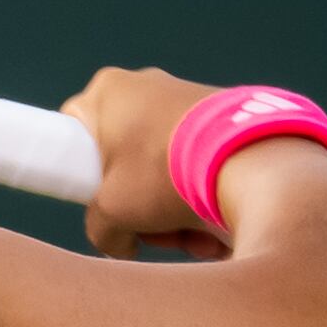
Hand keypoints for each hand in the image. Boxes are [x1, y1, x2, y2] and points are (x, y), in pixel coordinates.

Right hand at [60, 65, 225, 261]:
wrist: (250, 158)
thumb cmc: (163, 172)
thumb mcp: (112, 212)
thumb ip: (100, 229)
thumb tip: (121, 243)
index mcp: (106, 92)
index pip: (75, 133)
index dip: (82, 173)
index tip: (102, 202)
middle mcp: (145, 83)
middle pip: (125, 156)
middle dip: (139, 202)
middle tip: (153, 231)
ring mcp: (188, 94)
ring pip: (164, 162)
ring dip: (174, 206)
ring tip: (196, 239)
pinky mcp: (226, 111)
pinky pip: (198, 156)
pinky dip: (203, 189)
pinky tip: (218, 225)